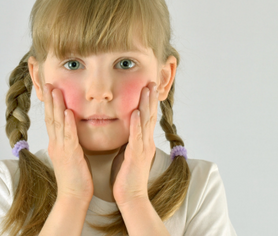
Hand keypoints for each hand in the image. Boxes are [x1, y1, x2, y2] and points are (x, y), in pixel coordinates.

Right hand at [43, 83, 93, 202]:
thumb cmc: (76, 178)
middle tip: (47, 83)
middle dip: (49, 99)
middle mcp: (56, 144)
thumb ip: (70, 142)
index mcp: (57, 144)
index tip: (50, 89)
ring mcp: (61, 149)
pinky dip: (68, 123)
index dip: (50, 104)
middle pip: (51, 117)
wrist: (73, 197)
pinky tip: (68, 111)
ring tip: (54, 90)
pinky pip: (69, 137)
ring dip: (56, 106)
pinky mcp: (70, 155)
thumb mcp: (71, 155)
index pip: (52, 120)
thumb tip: (71, 132)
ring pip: (57, 123)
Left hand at [110, 82, 157, 206]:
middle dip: (150, 98)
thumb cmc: (126, 176)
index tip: (148, 86)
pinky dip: (136, 125)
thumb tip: (126, 128)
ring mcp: (143, 149)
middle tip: (151, 81)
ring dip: (146, 105)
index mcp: (143, 141)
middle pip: (149, 115)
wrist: (130, 196)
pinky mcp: (136, 156)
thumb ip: (130, 139)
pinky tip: (134, 113)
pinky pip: (136, 138)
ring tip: (147, 90)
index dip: (148, 101)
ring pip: (145, 123)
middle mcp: (146, 142)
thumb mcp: (128, 152)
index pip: (147, 117)